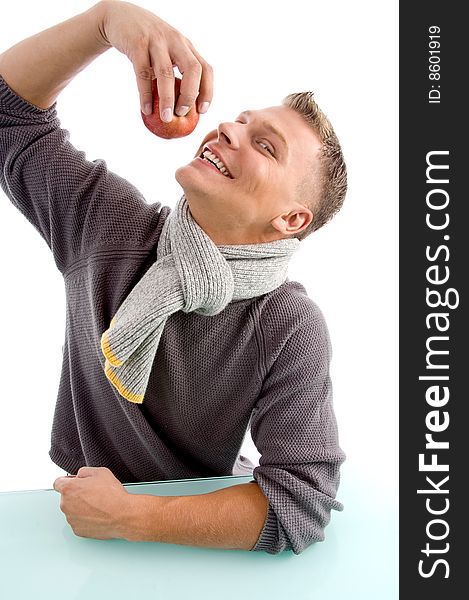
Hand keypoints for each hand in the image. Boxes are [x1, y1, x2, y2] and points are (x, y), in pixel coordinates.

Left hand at [53, 466, 130, 539]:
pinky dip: (85, 519)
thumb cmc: (112, 494)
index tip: (74, 483)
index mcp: (68, 488)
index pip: (58, 482)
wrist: (121, 515)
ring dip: (81, 507)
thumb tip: (80, 476)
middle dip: (76, 495)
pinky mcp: (77, 530)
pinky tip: (98, 515)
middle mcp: (65, 505)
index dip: (67, 481)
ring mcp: (71, 519)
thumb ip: (84, 471)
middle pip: (66, 497)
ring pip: (72, 510)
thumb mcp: (100, 472)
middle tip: (92, 493)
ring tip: (98, 505)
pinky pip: (78, 522)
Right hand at [97, 0, 212, 120]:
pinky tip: (146, 109)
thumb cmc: (147, 43)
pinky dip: (145, 94)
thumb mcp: (167, 51)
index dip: (207, 91)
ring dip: (168, 99)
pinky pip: (143, 73)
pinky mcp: (137, 43)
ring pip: (166, 72)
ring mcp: (156, 41)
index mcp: (186, 46)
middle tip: (181, 113)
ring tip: (166, 117)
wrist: (120, 16)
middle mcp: (175, 41)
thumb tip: (182, 109)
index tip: (202, 110)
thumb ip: (176, 72)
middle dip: (189, 95)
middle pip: (192, 69)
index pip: (205, 68)